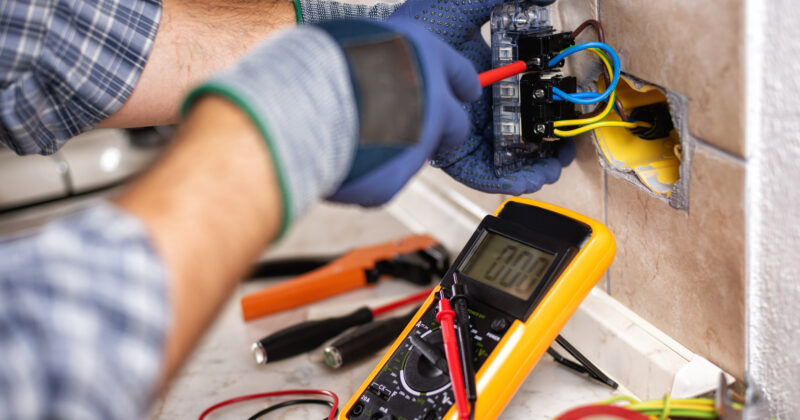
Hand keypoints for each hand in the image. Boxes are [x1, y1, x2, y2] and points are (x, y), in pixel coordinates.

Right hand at [322, 19, 482, 205]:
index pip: (460, 74)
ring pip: (412, 156)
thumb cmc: (322, 63)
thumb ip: (384, 64)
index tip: (468, 91)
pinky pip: (381, 181)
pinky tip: (337, 159)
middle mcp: (434, 104)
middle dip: (442, 131)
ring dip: (390, 151)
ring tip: (347, 138)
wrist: (306, 103)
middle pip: (456, 126)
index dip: (462, 84)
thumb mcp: (363, 43)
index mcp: (426, 59)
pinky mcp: (393, 181)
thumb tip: (382, 80)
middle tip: (416, 131)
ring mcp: (418, 147)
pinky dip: (363, 175)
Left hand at [391, 0, 575, 194]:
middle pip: (516, 131)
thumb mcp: (463, 7)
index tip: (565, 108)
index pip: (519, 95)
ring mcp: (461, 131)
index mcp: (479, 75)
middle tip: (566, 147)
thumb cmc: (415, 32)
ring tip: (552, 169)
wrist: (384, 62)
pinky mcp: (448, 154)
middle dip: (544, 144)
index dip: (543, 105)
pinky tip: (524, 180)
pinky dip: (503, 180)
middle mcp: (473, 107)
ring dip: (530, 167)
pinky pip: (479, 174)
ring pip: (503, 157)